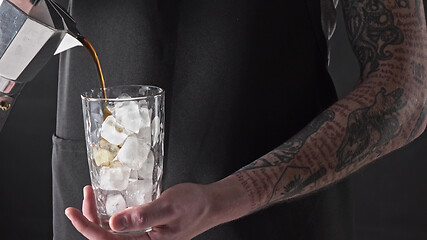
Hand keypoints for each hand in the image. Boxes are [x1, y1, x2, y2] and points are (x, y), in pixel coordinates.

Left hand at [66, 184, 216, 239]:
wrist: (210, 205)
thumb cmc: (194, 205)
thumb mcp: (168, 207)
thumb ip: (141, 216)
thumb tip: (113, 223)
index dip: (87, 227)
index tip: (74, 211)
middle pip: (106, 238)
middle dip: (90, 218)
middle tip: (85, 196)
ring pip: (112, 233)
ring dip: (98, 217)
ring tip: (91, 198)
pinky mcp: (146, 232)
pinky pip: (122, 229)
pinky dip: (110, 216)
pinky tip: (108, 205)